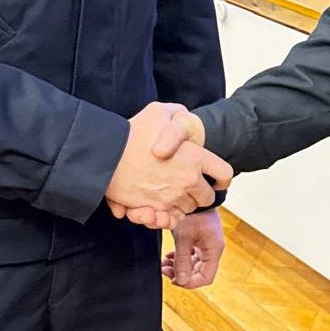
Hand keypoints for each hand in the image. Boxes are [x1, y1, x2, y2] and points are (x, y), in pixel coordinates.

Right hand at [105, 103, 231, 225]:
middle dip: (201, 192)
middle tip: (189, 184)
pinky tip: (162, 203)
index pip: (224, 174)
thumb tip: (186, 121)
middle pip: (208, 197)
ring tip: (172, 190)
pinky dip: (170, 215)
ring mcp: (172, 198)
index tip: (215, 177)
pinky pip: (172, 219)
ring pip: (189, 209)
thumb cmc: (133, 132)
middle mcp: (188, 180)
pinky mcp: (156, 210)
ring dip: (184, 202)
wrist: (105, 156)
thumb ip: (179, 114)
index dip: (222, 177)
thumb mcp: (160, 111)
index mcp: (194, 157)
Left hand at [161, 209, 224, 288]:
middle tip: (165, 270)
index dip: (190, 283)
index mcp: (214, 249)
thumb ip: (182, 260)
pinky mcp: (202, 240)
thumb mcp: (184, 237)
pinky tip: (170, 256)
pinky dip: (181, 259)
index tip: (174, 280)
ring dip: (180, 267)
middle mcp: (213, 249)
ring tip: (165, 263)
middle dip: (182, 275)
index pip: (206, 277)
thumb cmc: (191, 213)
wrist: (193, 194)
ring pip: (195, 265)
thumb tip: (181, 281)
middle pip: (199, 273)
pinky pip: (193, 256)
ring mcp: (208, 244)